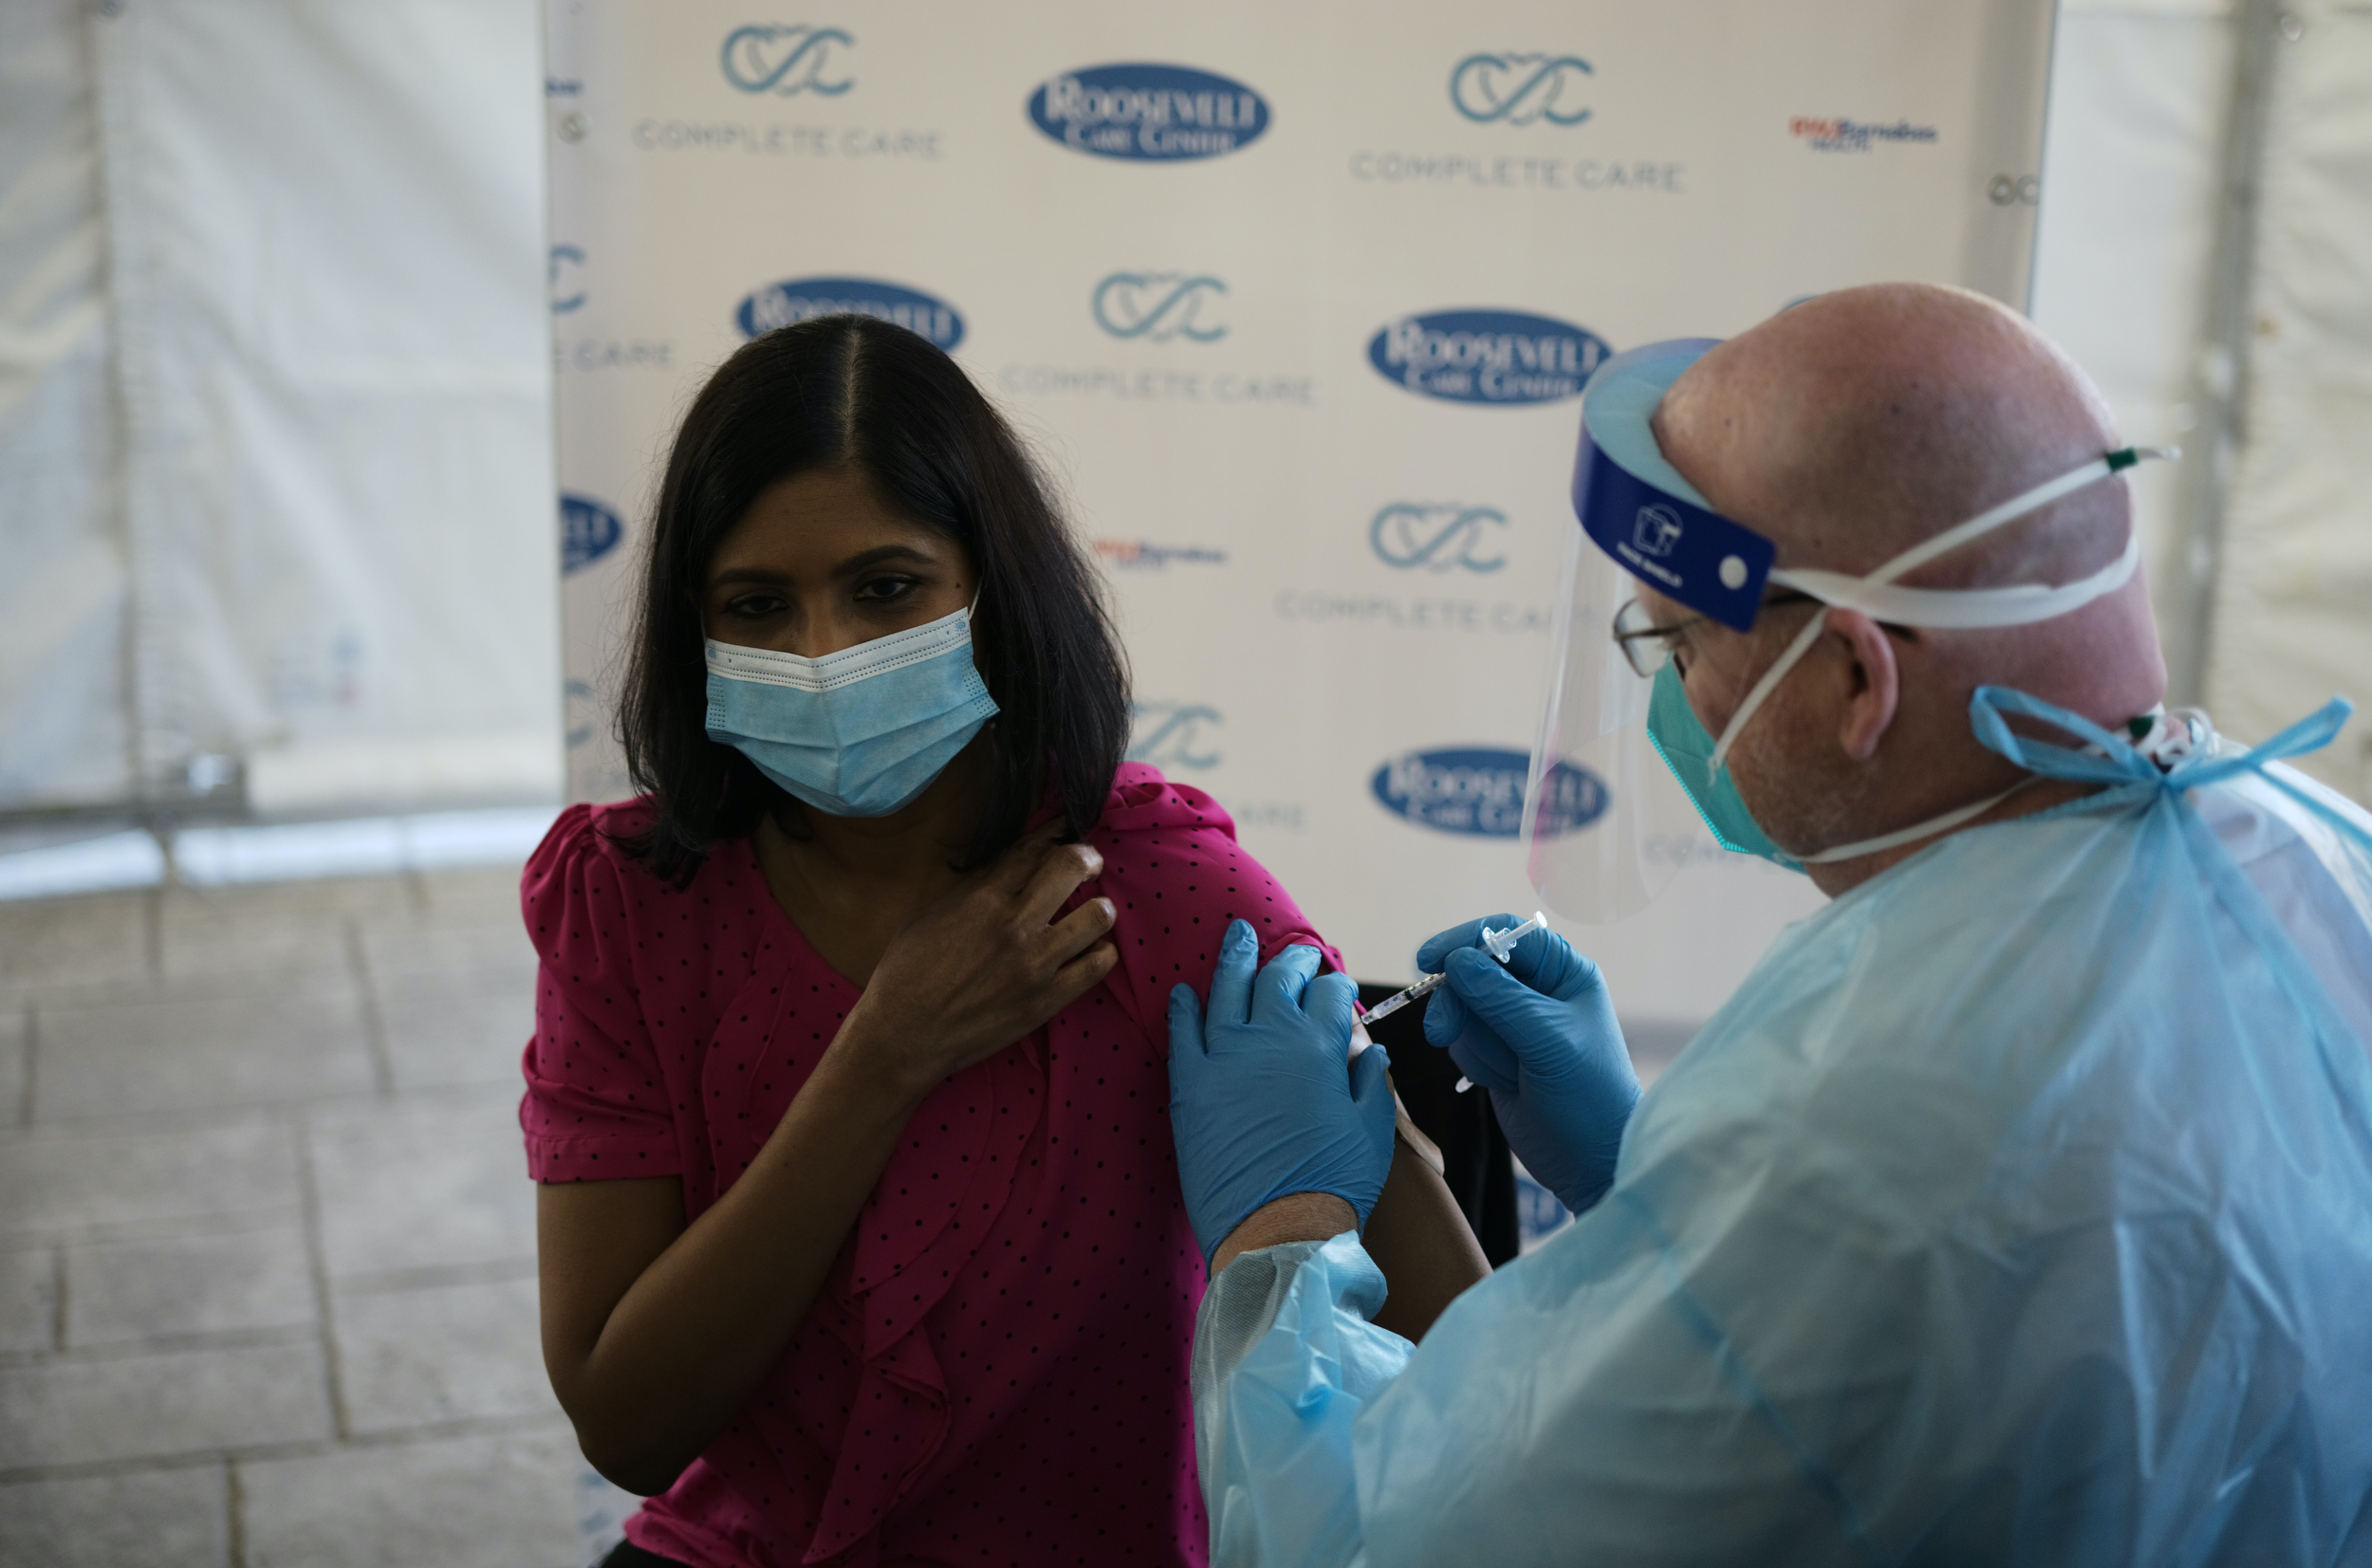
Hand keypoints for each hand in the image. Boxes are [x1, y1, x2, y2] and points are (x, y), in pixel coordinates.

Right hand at [847, 828, 1117, 1101]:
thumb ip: (973, 886)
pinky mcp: (1048, 1000)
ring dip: (1098, 907)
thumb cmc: (906, 973)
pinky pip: (1098, 966)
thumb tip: (1008, 862)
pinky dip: (1101, 952)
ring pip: (1098, 916)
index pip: (1033, 850)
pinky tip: (1091, 950)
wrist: (904, 1036)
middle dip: (1086, 857)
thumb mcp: (929, 914)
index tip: (1063, 829)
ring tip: (1091, 911)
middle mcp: (1016, 926)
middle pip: (1073, 867)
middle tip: (1087, 864)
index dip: (1052, 832)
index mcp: (983, 899)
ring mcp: (1037, 965)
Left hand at [1168, 921, 1395, 1268]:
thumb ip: (1371, 1084)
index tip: (1334, 985)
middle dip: (1292, 958)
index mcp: (1320, 1047)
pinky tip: (1183, 991)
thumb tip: (1372, 1053)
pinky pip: (1182, 1032)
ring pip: (1227, 989)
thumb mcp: (1372, 1131)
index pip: (1330, 993)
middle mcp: (1271, 1039)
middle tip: (1296, 951)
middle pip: (1279, 977)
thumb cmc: (1333, 1184)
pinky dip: (1183, 1007)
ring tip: (1237, 934)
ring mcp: (1225, 1057)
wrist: (1277, 1230)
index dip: (1335, 984)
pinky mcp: (1190, 1085)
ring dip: (1235, 957)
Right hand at [1417, 915, 1639, 1214]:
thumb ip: (1500, 997)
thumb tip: (1456, 961)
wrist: (1591, 1162)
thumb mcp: (1547, 1041)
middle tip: (1441, 1033)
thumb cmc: (1589, 1097)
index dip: (1464, 941)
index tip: (1429, 960)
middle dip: (1457, 1002)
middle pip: (1472, 971)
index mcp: (1563, 973)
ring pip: (1462, 1008)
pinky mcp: (1498, 1053)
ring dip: (1474, 1041)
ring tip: (1505, 1073)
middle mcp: (1538, 991)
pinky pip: (1464, 1040)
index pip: (1505, 935)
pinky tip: (1503, 1082)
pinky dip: (1475, 1061)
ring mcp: (1515, 1024)